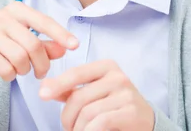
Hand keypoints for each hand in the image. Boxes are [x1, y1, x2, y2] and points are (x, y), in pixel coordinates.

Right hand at [0, 1, 78, 80]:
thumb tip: (64, 48)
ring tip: (20, 71)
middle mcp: (2, 17)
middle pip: (33, 45)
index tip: (75, 46)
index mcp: (15, 10)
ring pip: (20, 58)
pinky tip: (7, 73)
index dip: (60, 34)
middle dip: (41, 64)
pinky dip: (10, 76)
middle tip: (39, 73)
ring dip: (24, 71)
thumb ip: (43, 43)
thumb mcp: (20, 38)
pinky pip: (5, 68)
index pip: (43, 21)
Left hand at [39, 60, 153, 130]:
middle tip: (66, 128)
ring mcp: (127, 94)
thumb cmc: (114, 107)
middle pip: (79, 96)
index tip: (42, 94)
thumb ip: (70, 90)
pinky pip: (100, 122)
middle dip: (67, 116)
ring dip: (77, 127)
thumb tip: (45, 88)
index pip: (76, 73)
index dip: (57, 84)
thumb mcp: (93, 93)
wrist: (147, 123)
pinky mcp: (132, 112)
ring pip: (88, 112)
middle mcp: (119, 77)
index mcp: (107, 66)